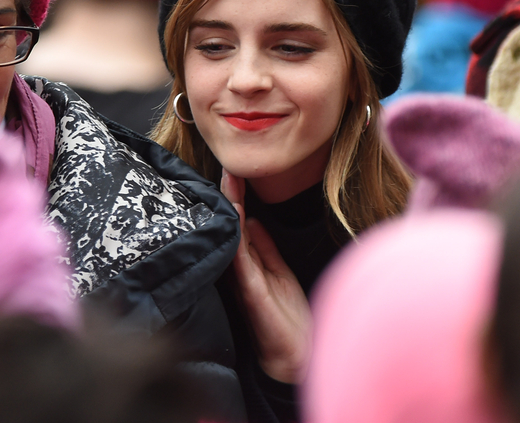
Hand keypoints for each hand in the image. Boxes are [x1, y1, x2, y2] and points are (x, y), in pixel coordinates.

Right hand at [222, 170, 311, 383]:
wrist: (294, 355)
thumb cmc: (285, 317)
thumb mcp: (277, 272)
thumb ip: (264, 247)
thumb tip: (254, 220)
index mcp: (246, 262)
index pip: (239, 223)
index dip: (236, 197)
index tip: (233, 170)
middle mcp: (238, 267)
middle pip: (231, 225)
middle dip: (228, 194)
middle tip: (226, 165)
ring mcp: (242, 278)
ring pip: (233, 236)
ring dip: (231, 208)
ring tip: (229, 182)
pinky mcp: (250, 291)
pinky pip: (241, 258)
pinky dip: (238, 236)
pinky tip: (237, 217)